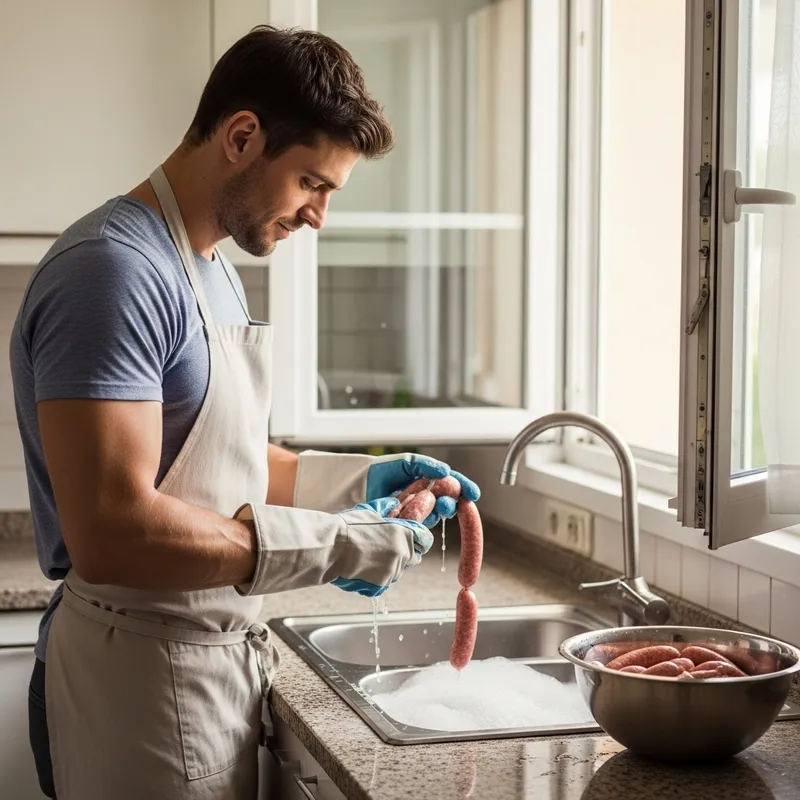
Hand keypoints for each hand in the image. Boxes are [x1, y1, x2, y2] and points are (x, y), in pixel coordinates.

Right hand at [331, 497, 432, 596]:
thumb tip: (394, 504)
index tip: (411, 539)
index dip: (419, 539)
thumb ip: (386, 508)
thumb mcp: (370, 511)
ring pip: (396, 571)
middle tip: (382, 548)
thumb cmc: (349, 527)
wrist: (332, 548)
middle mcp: (403, 554)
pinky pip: (381, 583)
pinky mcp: (379, 587)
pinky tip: (360, 568)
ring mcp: (392, 573)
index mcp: (405, 534)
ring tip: (366, 558)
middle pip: (412, 557)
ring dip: (387, 566)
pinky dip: (374, 578)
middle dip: (402, 553)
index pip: (425, 540)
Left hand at [365, 454, 480, 527]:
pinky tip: (422, 518)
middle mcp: (426, 498)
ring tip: (437, 506)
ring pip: (437, 516)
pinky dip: (426, 522)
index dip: (465, 488)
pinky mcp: (408, 526)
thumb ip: (426, 465)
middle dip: (453, 503)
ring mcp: (418, 512)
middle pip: (448, 502)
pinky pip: (422, 527)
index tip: (474, 494)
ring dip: (441, 512)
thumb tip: (446, 471)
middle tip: (449, 502)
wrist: (359, 486)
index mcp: (429, 481)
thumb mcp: (406, 462)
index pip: (453, 484)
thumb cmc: (382, 471)